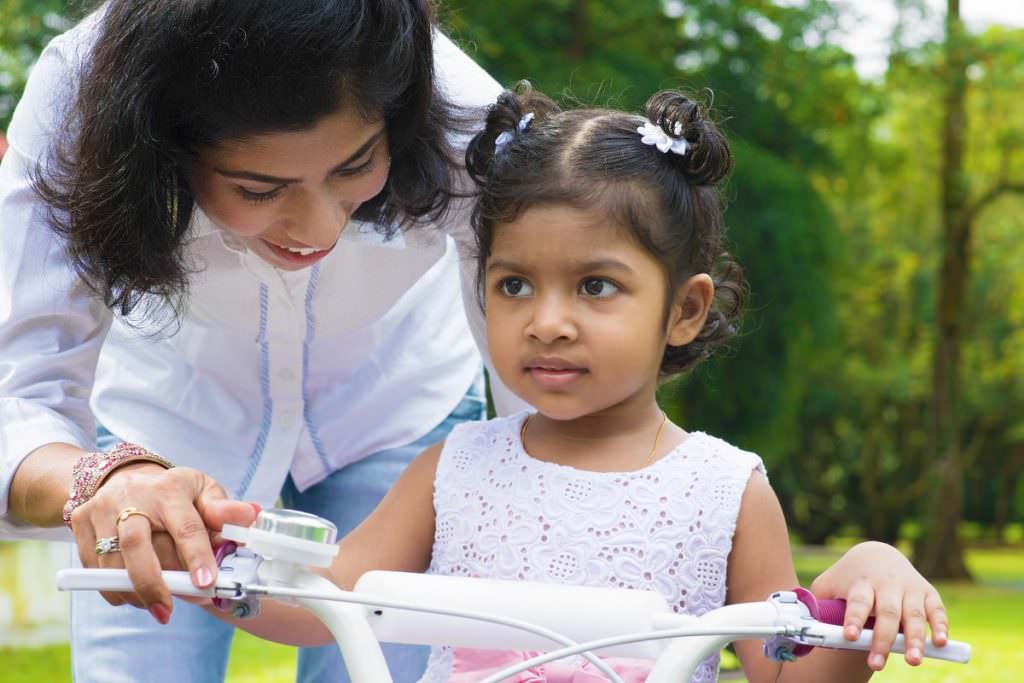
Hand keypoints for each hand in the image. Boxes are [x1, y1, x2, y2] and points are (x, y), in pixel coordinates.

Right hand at [69, 462, 257, 622]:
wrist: (123, 477)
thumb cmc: (172, 491)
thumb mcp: (202, 490)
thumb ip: (223, 510)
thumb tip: (252, 515)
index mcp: (169, 489)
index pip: (185, 526)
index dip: (197, 556)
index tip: (207, 584)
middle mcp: (131, 498)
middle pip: (138, 547)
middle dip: (158, 584)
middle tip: (175, 609)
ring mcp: (101, 511)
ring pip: (113, 562)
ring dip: (137, 592)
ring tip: (159, 606)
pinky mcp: (80, 527)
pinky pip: (95, 570)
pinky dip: (116, 590)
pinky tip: (136, 595)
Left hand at [810, 541, 948, 670]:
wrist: (877, 554)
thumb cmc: (849, 578)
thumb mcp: (830, 585)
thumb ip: (819, 605)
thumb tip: (808, 631)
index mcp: (861, 583)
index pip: (858, 602)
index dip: (854, 619)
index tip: (850, 636)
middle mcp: (887, 584)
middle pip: (886, 613)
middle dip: (882, 639)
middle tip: (876, 664)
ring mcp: (909, 588)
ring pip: (913, 614)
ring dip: (914, 638)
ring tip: (912, 661)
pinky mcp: (928, 592)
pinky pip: (937, 610)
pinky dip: (941, 626)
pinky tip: (940, 644)